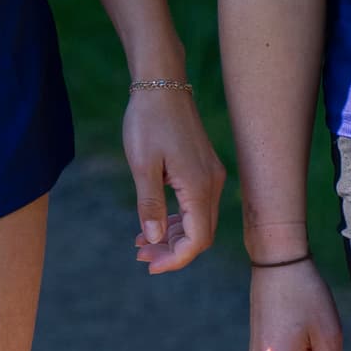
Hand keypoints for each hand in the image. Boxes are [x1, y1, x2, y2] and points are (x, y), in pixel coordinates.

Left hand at [123, 77, 226, 272]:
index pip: (197, 238)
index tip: (149, 266)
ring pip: (198, 220)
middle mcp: (211, 183)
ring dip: (173, 237)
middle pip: (200, 233)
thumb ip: (149, 205)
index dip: (176, 259)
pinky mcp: (203, 168)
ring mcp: (210, 175)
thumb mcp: (142, 165)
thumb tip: (154, 239)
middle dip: (172, 251)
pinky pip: (195, 205)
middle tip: (140, 256)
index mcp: (198, 186)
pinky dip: (177, 220)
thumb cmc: (149, 122)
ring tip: (141, 244)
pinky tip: (154, 222)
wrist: (162, 84)